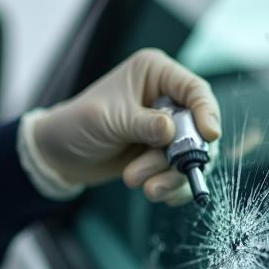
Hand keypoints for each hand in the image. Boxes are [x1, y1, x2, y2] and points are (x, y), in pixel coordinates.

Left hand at [31, 48, 220, 202]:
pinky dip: (173, 186)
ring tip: (141, 185)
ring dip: (169, 175)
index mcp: (155, 73)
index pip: (195, 89)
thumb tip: (173, 132)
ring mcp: (166, 128)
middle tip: (156, 176)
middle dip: (180, 156)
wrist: (59, 155)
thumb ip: (144, 125)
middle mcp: (166, 98)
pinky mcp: (162, 154)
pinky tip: (158, 194)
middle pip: (198, 128)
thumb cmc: (77, 124)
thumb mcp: (110, 120)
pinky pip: (182, 172)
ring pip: (191, 155)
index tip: (209, 136)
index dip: (206, 112)